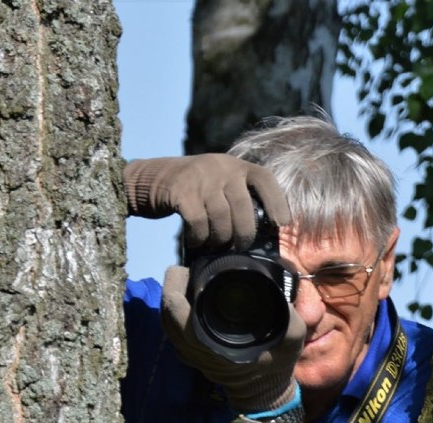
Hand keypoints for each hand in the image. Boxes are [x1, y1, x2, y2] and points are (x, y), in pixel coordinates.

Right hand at [123, 154, 290, 248]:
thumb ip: (237, 198)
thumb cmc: (192, 191)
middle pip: (243, 207)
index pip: (264, 179)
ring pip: (222, 217)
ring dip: (220, 238)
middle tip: (238, 246)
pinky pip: (199, 222)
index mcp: (235, 166)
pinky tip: (196, 241)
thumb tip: (260, 235)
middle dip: (244, 233)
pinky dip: (199, 237)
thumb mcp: (218, 184)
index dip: (277, 202)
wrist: (150, 179)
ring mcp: (200, 178)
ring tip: (214, 245)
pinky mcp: (180, 192)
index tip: (282, 223)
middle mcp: (220, 167)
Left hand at [160, 266, 304, 412]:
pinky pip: (173, 331)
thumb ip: (290, 319)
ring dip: (171, 300)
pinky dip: (175, 313)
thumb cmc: (276, 366)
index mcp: (213, 345)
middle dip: (171, 287)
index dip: (176, 286)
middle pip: (165, 315)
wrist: (264, 393)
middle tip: (187, 270)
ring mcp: (191, 355)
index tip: (189, 269)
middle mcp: (196, 350)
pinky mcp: (191, 356)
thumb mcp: (292, 342)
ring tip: (187, 281)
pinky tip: (190, 300)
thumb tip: (280, 293)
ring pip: (166, 323)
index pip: (176, 313)